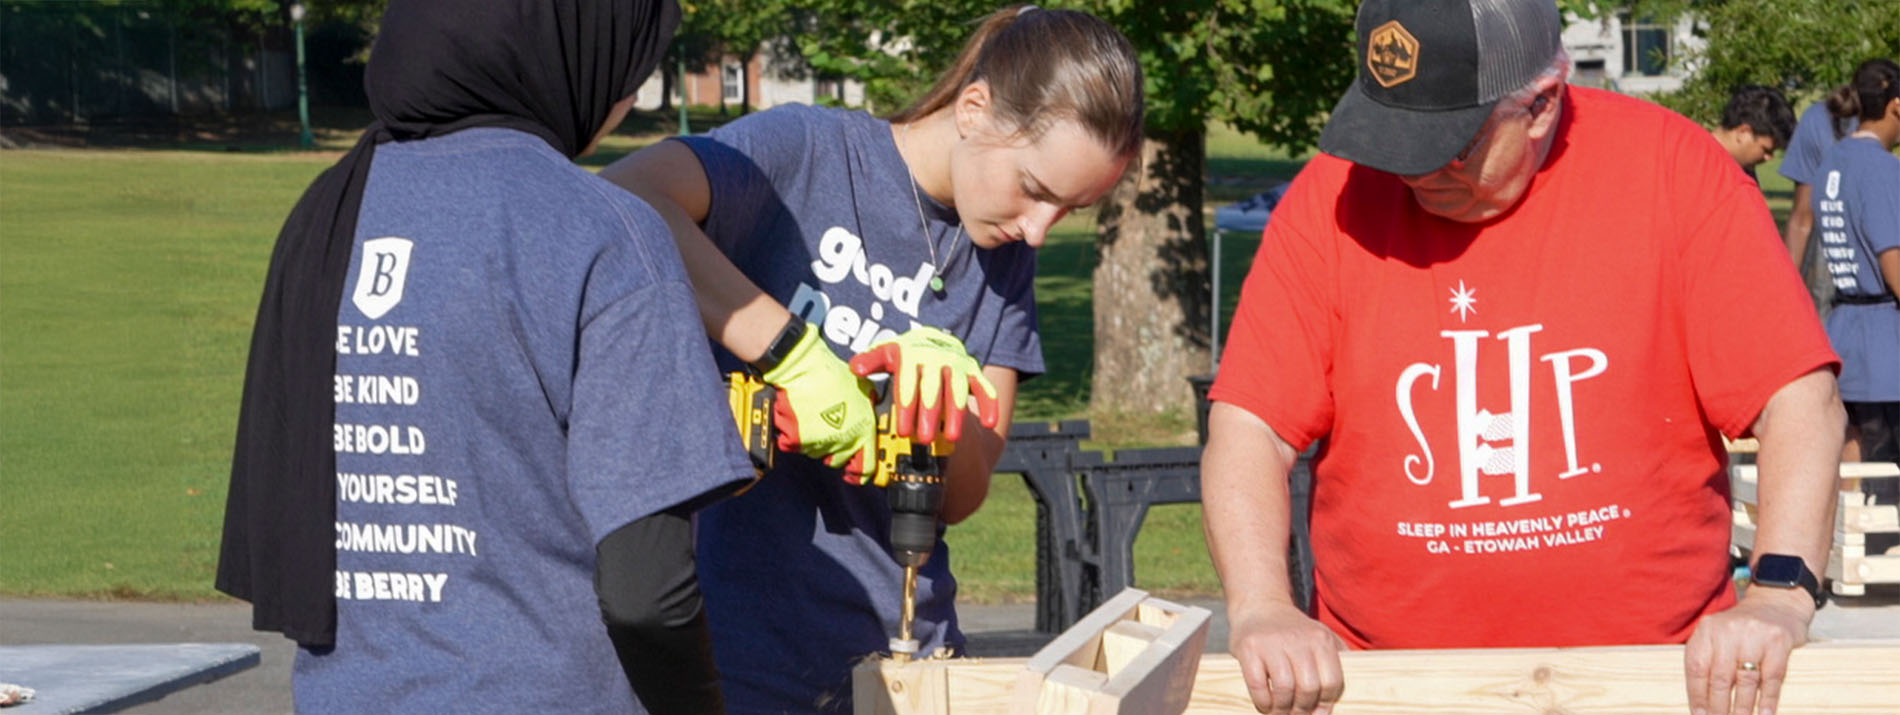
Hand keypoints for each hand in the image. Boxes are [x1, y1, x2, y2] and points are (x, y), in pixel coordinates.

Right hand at [758, 322, 874, 469]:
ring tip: (814, 418)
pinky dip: (793, 436)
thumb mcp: (864, 390)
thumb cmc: (832, 375)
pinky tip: (798, 419)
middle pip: (839, 462)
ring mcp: (820, 442)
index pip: (865, 468)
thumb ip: (869, 408)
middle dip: (835, 451)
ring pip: (817, 453)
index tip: (855, 474)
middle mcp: (843, 440)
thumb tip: (872, 413)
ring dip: (815, 442)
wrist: (804, 368)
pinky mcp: (798, 440)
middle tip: (829, 432)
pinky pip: (795, 445)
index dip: (860, 474)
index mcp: (862, 431)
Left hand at [847, 326, 998, 443]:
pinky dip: (990, 404)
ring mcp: (958, 365)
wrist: (934, 340)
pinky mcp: (974, 372)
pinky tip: (990, 424)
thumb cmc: (906, 355)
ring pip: (958, 391)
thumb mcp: (888, 353)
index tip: (903, 431)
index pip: (909, 383)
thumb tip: (855, 368)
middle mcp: (938, 358)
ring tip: (952, 438)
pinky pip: (985, 388)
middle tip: (924, 440)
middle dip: (929, 415)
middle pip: (933, 390)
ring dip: (956, 415)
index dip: (907, 408)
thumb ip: (872, 361)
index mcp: (913, 354)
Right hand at [1228, 601, 1345, 714]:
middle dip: (1304, 709)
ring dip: (1283, 709)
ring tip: (1281, 713)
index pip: (1332, 682)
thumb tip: (1357, 689)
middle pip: (1309, 687)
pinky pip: (1258, 685)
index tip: (1318, 713)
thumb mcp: (1320, 636)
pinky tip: (1266, 704)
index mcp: (1321, 639)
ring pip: (1284, 688)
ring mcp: (1271, 642)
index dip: (1326, 704)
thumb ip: (1338, 658)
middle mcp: (1298, 638)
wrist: (1259, 606)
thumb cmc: (1293, 631)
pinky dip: (1263, 702)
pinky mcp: (1249, 648)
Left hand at [1684, 586, 1813, 714]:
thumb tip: (1702, 701)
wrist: (1777, 603)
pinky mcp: (1779, 641)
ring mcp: (1755, 635)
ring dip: (1743, 707)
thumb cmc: (1742, 629)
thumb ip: (1709, 660)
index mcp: (1707, 630)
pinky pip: (1773, 677)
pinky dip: (1768, 699)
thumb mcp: (1718, 636)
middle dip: (1718, 707)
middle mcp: (1728, 631)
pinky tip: (1766, 714)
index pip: (1697, 668)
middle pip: (1720, 677)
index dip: (1697, 695)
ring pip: (1745, 680)